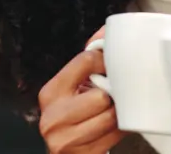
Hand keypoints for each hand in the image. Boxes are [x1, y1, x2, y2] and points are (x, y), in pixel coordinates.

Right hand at [38, 26, 125, 153]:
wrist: (68, 152)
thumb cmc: (75, 116)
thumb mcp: (75, 86)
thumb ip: (89, 58)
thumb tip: (107, 29)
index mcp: (50, 93)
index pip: (85, 61)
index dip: (105, 62)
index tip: (110, 68)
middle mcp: (53, 117)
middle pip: (101, 95)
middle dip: (111, 97)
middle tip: (110, 98)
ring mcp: (65, 139)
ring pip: (110, 116)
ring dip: (117, 115)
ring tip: (110, 113)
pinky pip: (115, 135)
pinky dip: (120, 131)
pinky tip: (112, 128)